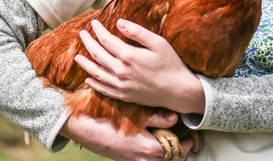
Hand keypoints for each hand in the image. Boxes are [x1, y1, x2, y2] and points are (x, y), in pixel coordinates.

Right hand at [61, 111, 193, 160]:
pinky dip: (154, 155)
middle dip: (177, 151)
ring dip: (165, 153)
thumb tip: (175, 118)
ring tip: (168, 139)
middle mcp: (143, 160)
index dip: (185, 144)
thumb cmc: (108, 119)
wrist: (84, 128)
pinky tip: (152, 140)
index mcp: (149, 149)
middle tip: (181, 138)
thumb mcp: (134, 115)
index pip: (176, 152)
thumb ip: (157, 119)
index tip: (189, 136)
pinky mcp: (126, 160)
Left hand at [75, 19, 205, 113]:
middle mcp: (121, 72)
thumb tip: (119, 22)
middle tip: (82, 34)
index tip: (93, 22)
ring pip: (96, 73)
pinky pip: (103, 90)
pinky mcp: (124, 96)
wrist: (179, 91)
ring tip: (77, 56)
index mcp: (129, 56)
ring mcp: (121, 86)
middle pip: (97, 55)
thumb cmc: (171, 64)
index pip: (106, 40)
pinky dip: (94, 83)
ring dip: (85, 63)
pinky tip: (88, 79)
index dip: (98, 30)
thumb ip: (137, 32)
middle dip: (88, 43)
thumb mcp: (158, 43)